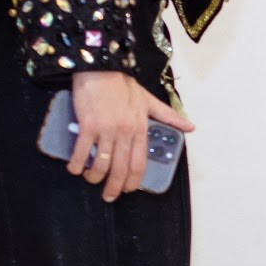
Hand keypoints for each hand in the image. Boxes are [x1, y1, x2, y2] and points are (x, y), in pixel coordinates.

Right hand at [66, 70, 194, 203]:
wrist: (101, 69)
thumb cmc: (123, 85)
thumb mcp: (149, 100)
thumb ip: (169, 116)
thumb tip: (191, 128)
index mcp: (141, 128)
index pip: (139, 162)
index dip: (133, 180)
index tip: (127, 189)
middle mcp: (125, 132)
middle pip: (121, 168)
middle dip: (114, 186)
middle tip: (108, 196)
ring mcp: (106, 130)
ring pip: (101, 163)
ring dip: (95, 176)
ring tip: (91, 179)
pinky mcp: (88, 126)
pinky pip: (81, 151)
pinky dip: (76, 164)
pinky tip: (74, 169)